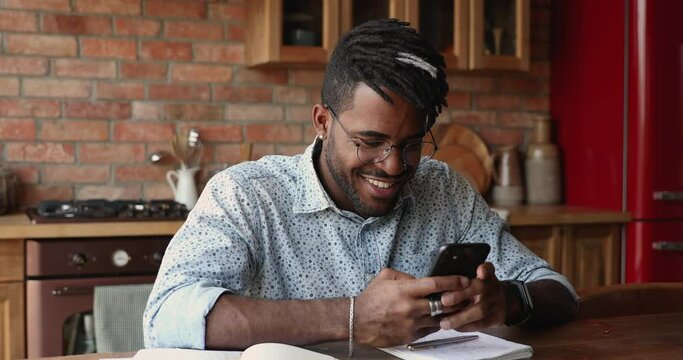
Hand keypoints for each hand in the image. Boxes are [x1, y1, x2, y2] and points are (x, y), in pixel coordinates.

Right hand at [353, 268, 469, 346]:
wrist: (357, 321)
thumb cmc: (372, 298)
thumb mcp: (386, 277)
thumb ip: (406, 276)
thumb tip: (422, 279)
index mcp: (405, 290)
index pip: (435, 284)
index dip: (453, 281)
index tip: (464, 280)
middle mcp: (410, 308)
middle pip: (444, 304)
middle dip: (459, 299)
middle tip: (468, 295)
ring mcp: (411, 324)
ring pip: (441, 319)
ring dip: (451, 313)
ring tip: (458, 307)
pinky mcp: (411, 336)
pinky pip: (431, 329)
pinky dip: (437, 323)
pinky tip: (439, 317)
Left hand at [438, 262, 507, 331]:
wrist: (499, 303)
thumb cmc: (477, 289)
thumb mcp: (472, 278)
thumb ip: (460, 278)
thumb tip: (437, 279)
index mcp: (486, 274)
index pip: (488, 269)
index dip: (484, 270)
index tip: (480, 271)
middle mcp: (493, 286)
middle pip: (480, 288)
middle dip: (461, 295)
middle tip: (444, 300)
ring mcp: (497, 302)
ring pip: (480, 310)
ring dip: (460, 317)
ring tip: (444, 322)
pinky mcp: (497, 317)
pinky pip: (482, 324)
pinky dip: (467, 326)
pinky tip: (455, 327)